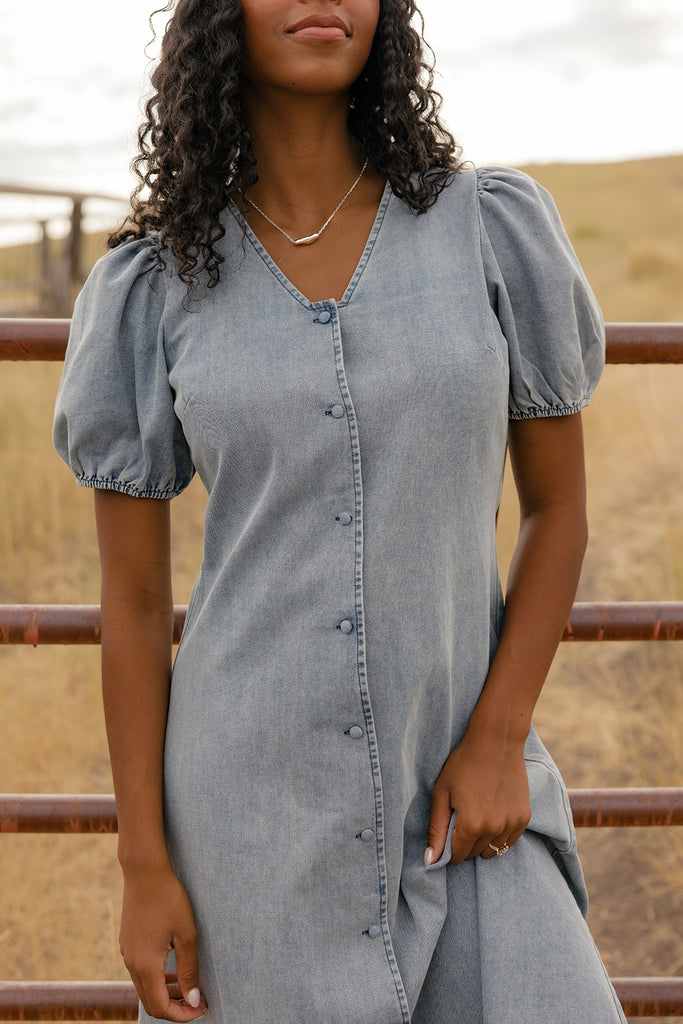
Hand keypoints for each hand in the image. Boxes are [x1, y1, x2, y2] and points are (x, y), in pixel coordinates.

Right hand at [119, 862, 206, 1020]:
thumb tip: (193, 1000)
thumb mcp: (186, 934)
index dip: (182, 1014)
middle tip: (197, 1003)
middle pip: (150, 1002)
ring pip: (145, 987)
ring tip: (189, 988)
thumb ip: (189, 970)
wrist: (144, 871)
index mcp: (145, 965)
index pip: (160, 1007)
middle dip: (174, 1008)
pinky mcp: (127, 943)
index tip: (201, 1009)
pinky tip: (173, 968)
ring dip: (166, 993)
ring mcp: (127, 953)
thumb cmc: (168, 899)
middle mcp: (131, 963)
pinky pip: (141, 971)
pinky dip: (158, 978)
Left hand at [424, 724, 530, 864]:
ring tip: (478, 815)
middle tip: (462, 817)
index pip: (458, 857)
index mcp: (471, 825)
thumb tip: (430, 861)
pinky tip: (493, 813)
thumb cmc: (463, 764)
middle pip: (475, 854)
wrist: (496, 741)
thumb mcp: (442, 793)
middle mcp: (494, 829)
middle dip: (465, 843)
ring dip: (483, 841)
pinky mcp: (524, 817)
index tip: (448, 830)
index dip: (449, 848)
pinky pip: (509, 840)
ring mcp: (512, 824)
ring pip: (493, 850)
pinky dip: (500, 834)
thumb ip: (436, 830)